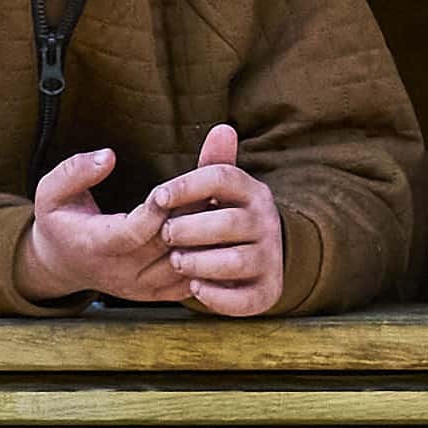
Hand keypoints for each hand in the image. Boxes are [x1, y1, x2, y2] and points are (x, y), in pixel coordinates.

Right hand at [22, 124, 288, 316]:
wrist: (64, 265)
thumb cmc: (59, 221)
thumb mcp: (50, 192)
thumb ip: (74, 171)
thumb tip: (109, 156)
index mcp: (96, 246)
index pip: (134, 231)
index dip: (158, 209)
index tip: (174, 185)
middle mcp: (123, 273)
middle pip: (169, 244)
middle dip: (194, 213)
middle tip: (221, 183)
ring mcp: (144, 287)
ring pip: (187, 262)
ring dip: (209, 233)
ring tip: (229, 200)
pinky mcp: (160, 294)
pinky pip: (195, 278)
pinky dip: (212, 254)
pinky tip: (225, 225)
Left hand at [141, 122, 285, 317]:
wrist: (260, 256)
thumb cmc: (225, 216)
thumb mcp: (221, 190)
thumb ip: (215, 163)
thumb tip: (223, 128)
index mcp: (252, 191)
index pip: (221, 178)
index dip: (186, 186)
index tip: (157, 197)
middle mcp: (266, 222)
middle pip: (228, 222)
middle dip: (191, 230)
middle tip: (166, 235)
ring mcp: (270, 257)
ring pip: (236, 261)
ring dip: (200, 262)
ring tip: (176, 261)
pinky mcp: (268, 291)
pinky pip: (245, 298)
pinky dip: (218, 296)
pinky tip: (194, 288)